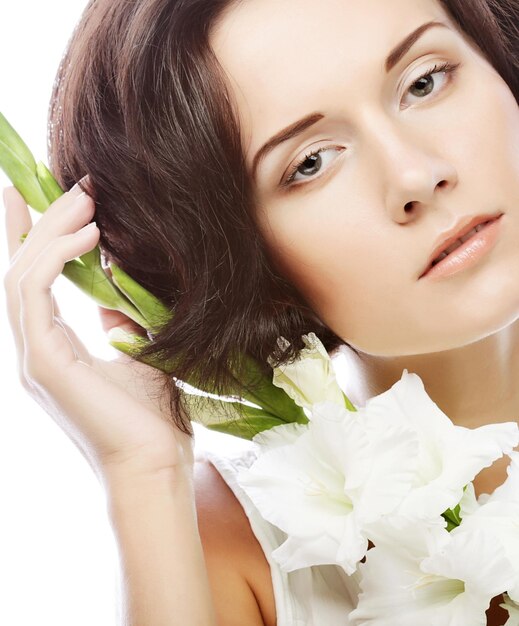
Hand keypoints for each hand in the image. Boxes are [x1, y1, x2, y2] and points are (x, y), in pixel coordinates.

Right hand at [2, 183, 193, 487]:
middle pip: (21, 270)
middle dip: (44, 222)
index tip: (32, 194)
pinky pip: (35, 293)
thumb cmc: (150, 419)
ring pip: (21, 275)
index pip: (29, 281)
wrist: (155, 466)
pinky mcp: (43, 363)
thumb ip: (118, 319)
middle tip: (76, 186)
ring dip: (51, 230)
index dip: (26, 235)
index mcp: (53, 350)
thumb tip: (112, 284)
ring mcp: (32, 358)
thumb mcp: (136, 353)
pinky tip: (89, 233)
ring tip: (86, 198)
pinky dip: (55, 257)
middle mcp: (34, 351)